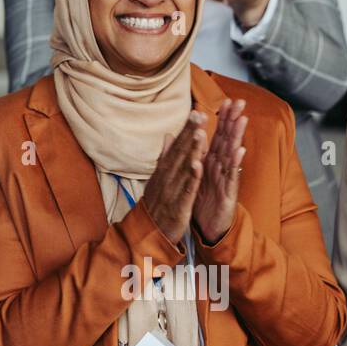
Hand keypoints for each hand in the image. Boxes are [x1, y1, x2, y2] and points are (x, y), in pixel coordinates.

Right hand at [139, 111, 207, 243]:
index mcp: (164, 170)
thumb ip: (165, 156)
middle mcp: (167, 177)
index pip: (177, 146)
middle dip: (190, 133)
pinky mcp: (178, 205)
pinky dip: (191, 177)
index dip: (187, 129)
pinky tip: (198, 165)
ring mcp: (172, 190)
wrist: (147, 233)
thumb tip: (169, 135)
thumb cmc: (156, 204)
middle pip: (180, 152)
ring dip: (191, 149)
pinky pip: (186, 189)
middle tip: (199, 114)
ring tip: (200, 132)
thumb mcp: (158, 178)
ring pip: (183, 167)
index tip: (196, 112)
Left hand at [192, 99, 248, 243]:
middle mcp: (221, 168)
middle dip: (233, 121)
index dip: (223, 119)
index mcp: (212, 162)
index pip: (219, 136)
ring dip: (236, 137)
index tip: (228, 100)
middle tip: (239, 102)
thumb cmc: (205, 200)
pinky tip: (239, 151)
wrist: (208, 228)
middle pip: (228, 140)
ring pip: (231, 155)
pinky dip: (235, 164)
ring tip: (241, 120)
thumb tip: (199, 136)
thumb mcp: (200, 175)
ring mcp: (226, 180)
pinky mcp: (228, 194)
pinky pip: (231, 177)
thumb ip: (200, 155)